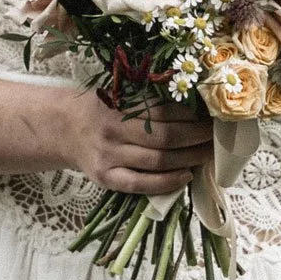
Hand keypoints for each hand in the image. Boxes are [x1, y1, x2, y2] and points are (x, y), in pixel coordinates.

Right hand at [64, 94, 212, 195]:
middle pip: (165, 138)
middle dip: (197, 139)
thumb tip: (196, 107)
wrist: (64, 128)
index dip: (192, 117)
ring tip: (207, 156)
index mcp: (118, 105)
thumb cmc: (102, 109)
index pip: (163, 112)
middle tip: (216, 138)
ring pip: (157, 161)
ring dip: (189, 159)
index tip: (211, 118)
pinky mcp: (105, 178)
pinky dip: (167, 182)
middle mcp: (112, 131)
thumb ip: (149, 99)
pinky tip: (186, 176)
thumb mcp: (120, 95)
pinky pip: (141, 184)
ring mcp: (108, 157)